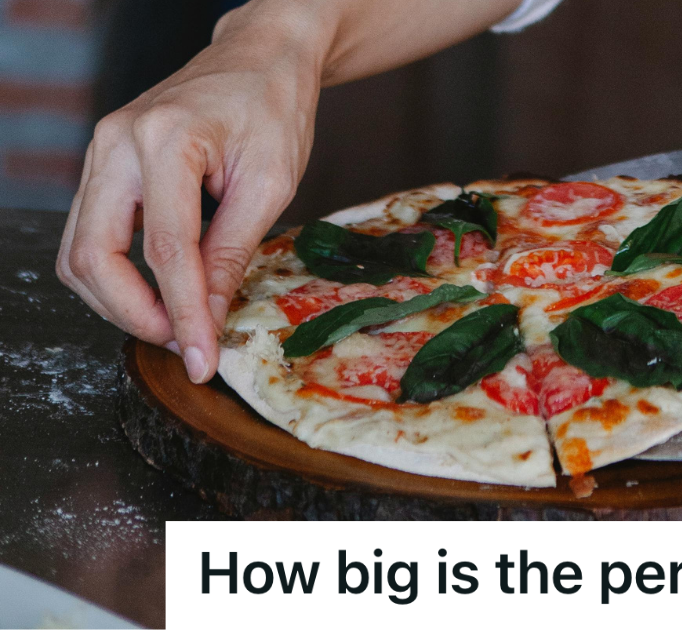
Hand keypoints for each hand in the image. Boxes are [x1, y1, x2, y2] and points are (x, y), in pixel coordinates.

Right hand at [57, 0, 522, 383]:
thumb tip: (208, 317)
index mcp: (165, 140)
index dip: (183, 314)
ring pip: (78, 250)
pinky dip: (115, 273)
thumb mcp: (270, 183)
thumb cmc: (273, 109)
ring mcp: (101, 152)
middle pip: (93, 255)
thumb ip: (232, 251)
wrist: (259, 59)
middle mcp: (116, 144)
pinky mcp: (104, 165)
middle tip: (182, 342)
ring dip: (118, 300)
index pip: (165, 250)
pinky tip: (160, 290)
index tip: (201, 359)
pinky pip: (89, 233)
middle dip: (133, 314)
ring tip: (175, 323)